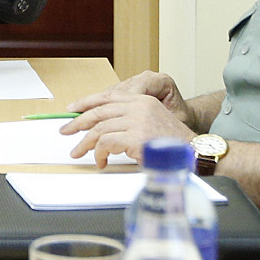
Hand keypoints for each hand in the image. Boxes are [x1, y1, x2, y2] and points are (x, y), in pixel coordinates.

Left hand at [61, 72, 196, 167]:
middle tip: (65, 131)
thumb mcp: (151, 122)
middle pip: (99, 111)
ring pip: (99, 129)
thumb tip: (99, 128)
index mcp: (141, 100)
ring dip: (86, 143)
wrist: (194, 152)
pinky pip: (106, 144)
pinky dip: (99, 154)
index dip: (86, 102)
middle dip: (78, 122)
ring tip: (78, 153)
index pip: (107, 97)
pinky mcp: (136, 137)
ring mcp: (137, 121)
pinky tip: (100, 162)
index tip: (71, 110)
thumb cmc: (173, 143)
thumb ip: (129, 119)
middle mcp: (138, 106)